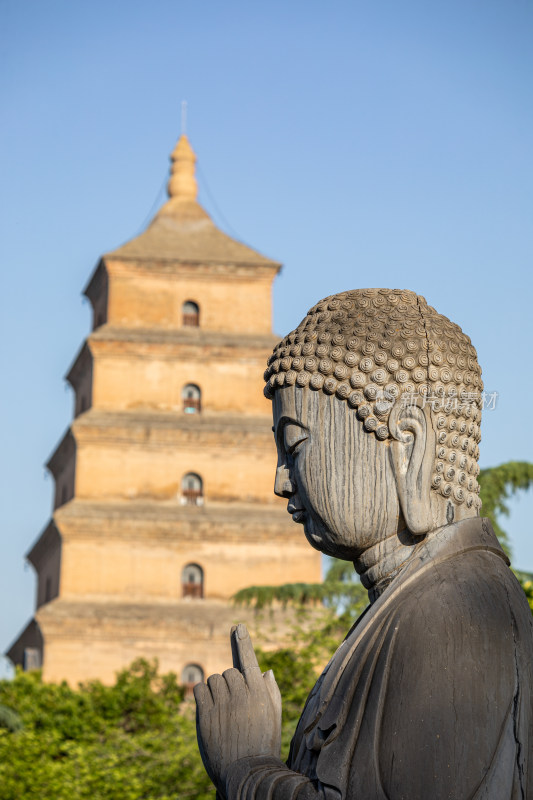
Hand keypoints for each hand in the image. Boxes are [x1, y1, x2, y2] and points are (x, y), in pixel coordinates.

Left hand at [194, 623, 281, 794]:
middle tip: (234, 707)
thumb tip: (266, 671)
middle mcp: (241, 694)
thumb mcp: (274, 719)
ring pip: (214, 680)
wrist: (247, 774)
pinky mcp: (206, 714)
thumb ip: (271, 693)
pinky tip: (210, 710)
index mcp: (260, 693)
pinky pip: (199, 690)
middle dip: (230, 684)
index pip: (249, 661)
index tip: (238, 626)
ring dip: (216, 690)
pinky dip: (202, 696)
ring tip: (224, 713)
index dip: (243, 642)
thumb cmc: (263, 746)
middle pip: (229, 672)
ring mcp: (223, 703)